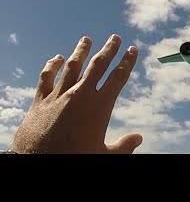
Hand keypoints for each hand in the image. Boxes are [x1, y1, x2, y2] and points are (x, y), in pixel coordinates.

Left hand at [11, 34, 142, 153]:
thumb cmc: (73, 159)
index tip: (133, 49)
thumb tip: (139, 139)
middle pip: (98, 65)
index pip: (118, 77)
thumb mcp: (103, 155)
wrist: (38, 164)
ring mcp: (59, 96)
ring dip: (81, 51)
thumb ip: (123, 146)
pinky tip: (55, 58)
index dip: (127, 62)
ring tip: (86, 39)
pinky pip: (46, 78)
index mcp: (99, 106)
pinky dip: (51, 67)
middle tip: (115, 37)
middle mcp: (80, 96)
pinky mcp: (40, 101)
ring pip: (72, 66)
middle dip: (108, 49)